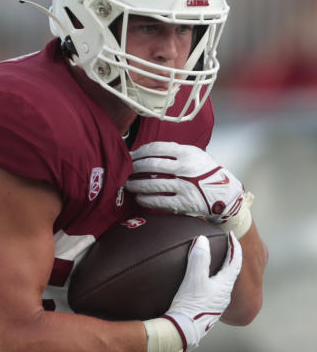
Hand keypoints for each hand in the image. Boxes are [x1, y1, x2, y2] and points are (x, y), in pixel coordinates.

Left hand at [126, 142, 245, 226]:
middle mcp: (186, 169)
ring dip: (135, 185)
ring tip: (128, 185)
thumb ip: (173, 151)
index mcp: (187, 153)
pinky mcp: (184, 203)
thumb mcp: (195, 155)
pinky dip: (145, 200)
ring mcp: (185, 186)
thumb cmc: (205, 172)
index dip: (139, 152)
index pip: (156, 148)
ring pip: (152, 184)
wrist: (226, 193)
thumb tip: (144, 151)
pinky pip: (158, 201)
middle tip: (125, 170)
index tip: (130, 156)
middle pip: (151, 165)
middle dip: (133, 167)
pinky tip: (139, 198)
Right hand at [162, 233, 241, 351]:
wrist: (182, 331)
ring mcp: (217, 304)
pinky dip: (212, 281)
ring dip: (221, 271)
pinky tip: (203, 284)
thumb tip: (202, 239)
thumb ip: (199, 258)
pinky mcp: (208, 310)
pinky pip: (215, 291)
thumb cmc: (190, 305)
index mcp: (225, 285)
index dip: (234, 246)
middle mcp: (225, 295)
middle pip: (232, 272)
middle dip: (230, 258)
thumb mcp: (193, 279)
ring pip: (224, 283)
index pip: (235, 261)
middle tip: (225, 246)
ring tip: (214, 263)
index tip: (231, 235)